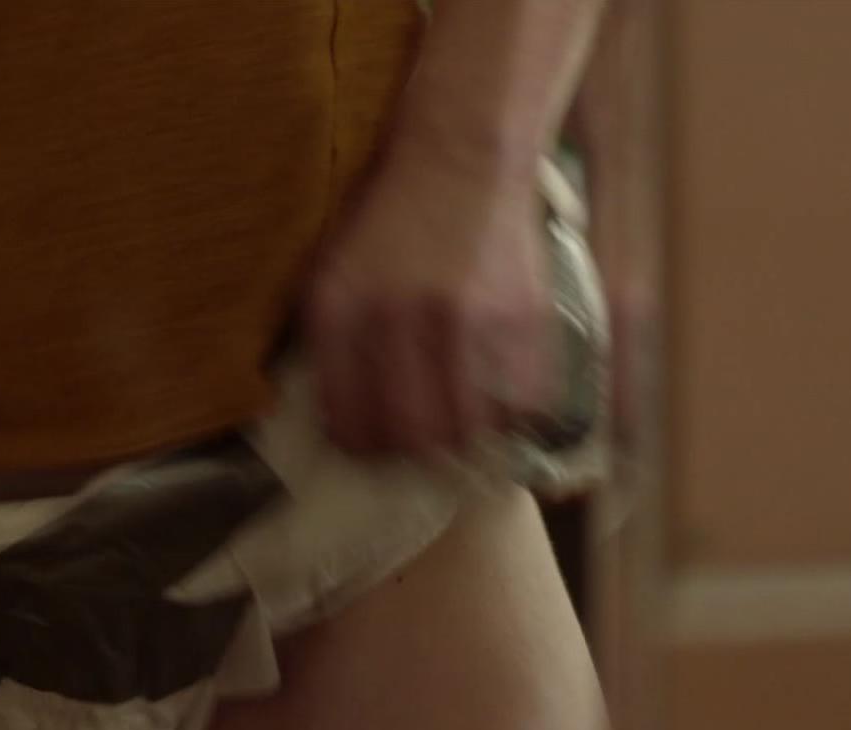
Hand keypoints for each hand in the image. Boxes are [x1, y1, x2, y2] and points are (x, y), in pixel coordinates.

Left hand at [304, 135, 554, 455]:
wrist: (460, 155)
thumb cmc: (393, 216)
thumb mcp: (334, 270)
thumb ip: (330, 339)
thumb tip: (335, 416)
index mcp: (340, 313)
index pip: (349, 421)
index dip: (360, 446)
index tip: (370, 447)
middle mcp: (398, 323)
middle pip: (408, 438)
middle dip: (411, 453)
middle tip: (417, 445)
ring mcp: (462, 323)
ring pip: (464, 430)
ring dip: (464, 440)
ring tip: (460, 425)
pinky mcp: (518, 318)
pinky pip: (521, 402)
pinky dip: (514, 414)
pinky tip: (502, 398)